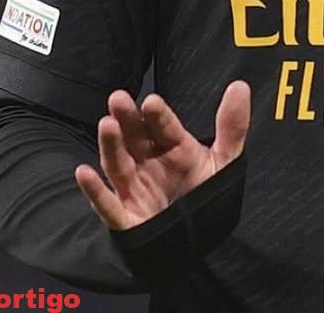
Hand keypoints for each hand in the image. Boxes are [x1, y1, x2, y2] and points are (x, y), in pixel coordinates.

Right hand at [74, 80, 249, 230]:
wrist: (195, 236)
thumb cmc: (204, 192)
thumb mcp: (224, 159)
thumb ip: (232, 126)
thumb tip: (240, 86)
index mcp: (174, 147)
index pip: (165, 127)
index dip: (158, 116)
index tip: (151, 101)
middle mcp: (150, 162)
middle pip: (136, 137)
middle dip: (127, 119)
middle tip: (118, 98)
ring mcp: (135, 187)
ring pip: (119, 163)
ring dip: (111, 145)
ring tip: (106, 124)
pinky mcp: (125, 215)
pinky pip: (107, 204)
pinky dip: (94, 190)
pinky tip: (83, 172)